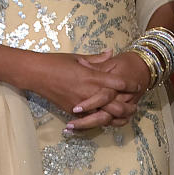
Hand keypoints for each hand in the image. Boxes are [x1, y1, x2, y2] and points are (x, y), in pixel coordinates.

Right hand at [22, 50, 141, 126]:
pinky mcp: (72, 112)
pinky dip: (100, 121)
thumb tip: (111, 53)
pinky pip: (90, 120)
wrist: (35, 74)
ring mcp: (81, 104)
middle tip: (135, 106)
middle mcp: (88, 92)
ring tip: (125, 116)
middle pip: (116, 105)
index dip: (131, 85)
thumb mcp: (78, 57)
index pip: (118, 83)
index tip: (138, 85)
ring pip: (105, 117)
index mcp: (91, 76)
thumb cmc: (56, 62)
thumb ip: (97, 59)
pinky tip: (108, 120)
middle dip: (128, 107)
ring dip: (117, 118)